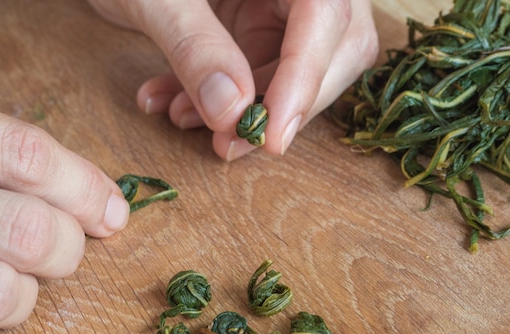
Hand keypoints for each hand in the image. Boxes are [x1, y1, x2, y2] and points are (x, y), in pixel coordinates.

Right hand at [0, 98, 129, 333]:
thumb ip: (17, 164)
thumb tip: (113, 208)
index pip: (24, 156)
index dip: (83, 189)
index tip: (111, 215)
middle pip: (29, 232)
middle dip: (63, 249)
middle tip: (54, 251)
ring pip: (1, 295)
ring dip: (19, 297)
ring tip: (0, 284)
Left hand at [88, 0, 378, 159]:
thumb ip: (194, 45)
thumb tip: (233, 113)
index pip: (325, 14)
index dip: (306, 78)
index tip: (273, 137)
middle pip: (334, 50)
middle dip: (279, 107)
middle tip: (228, 144)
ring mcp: (282, 7)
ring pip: (299, 74)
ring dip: (244, 111)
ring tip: (183, 117)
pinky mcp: (260, 29)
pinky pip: (260, 78)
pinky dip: (222, 103)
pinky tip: (176, 103)